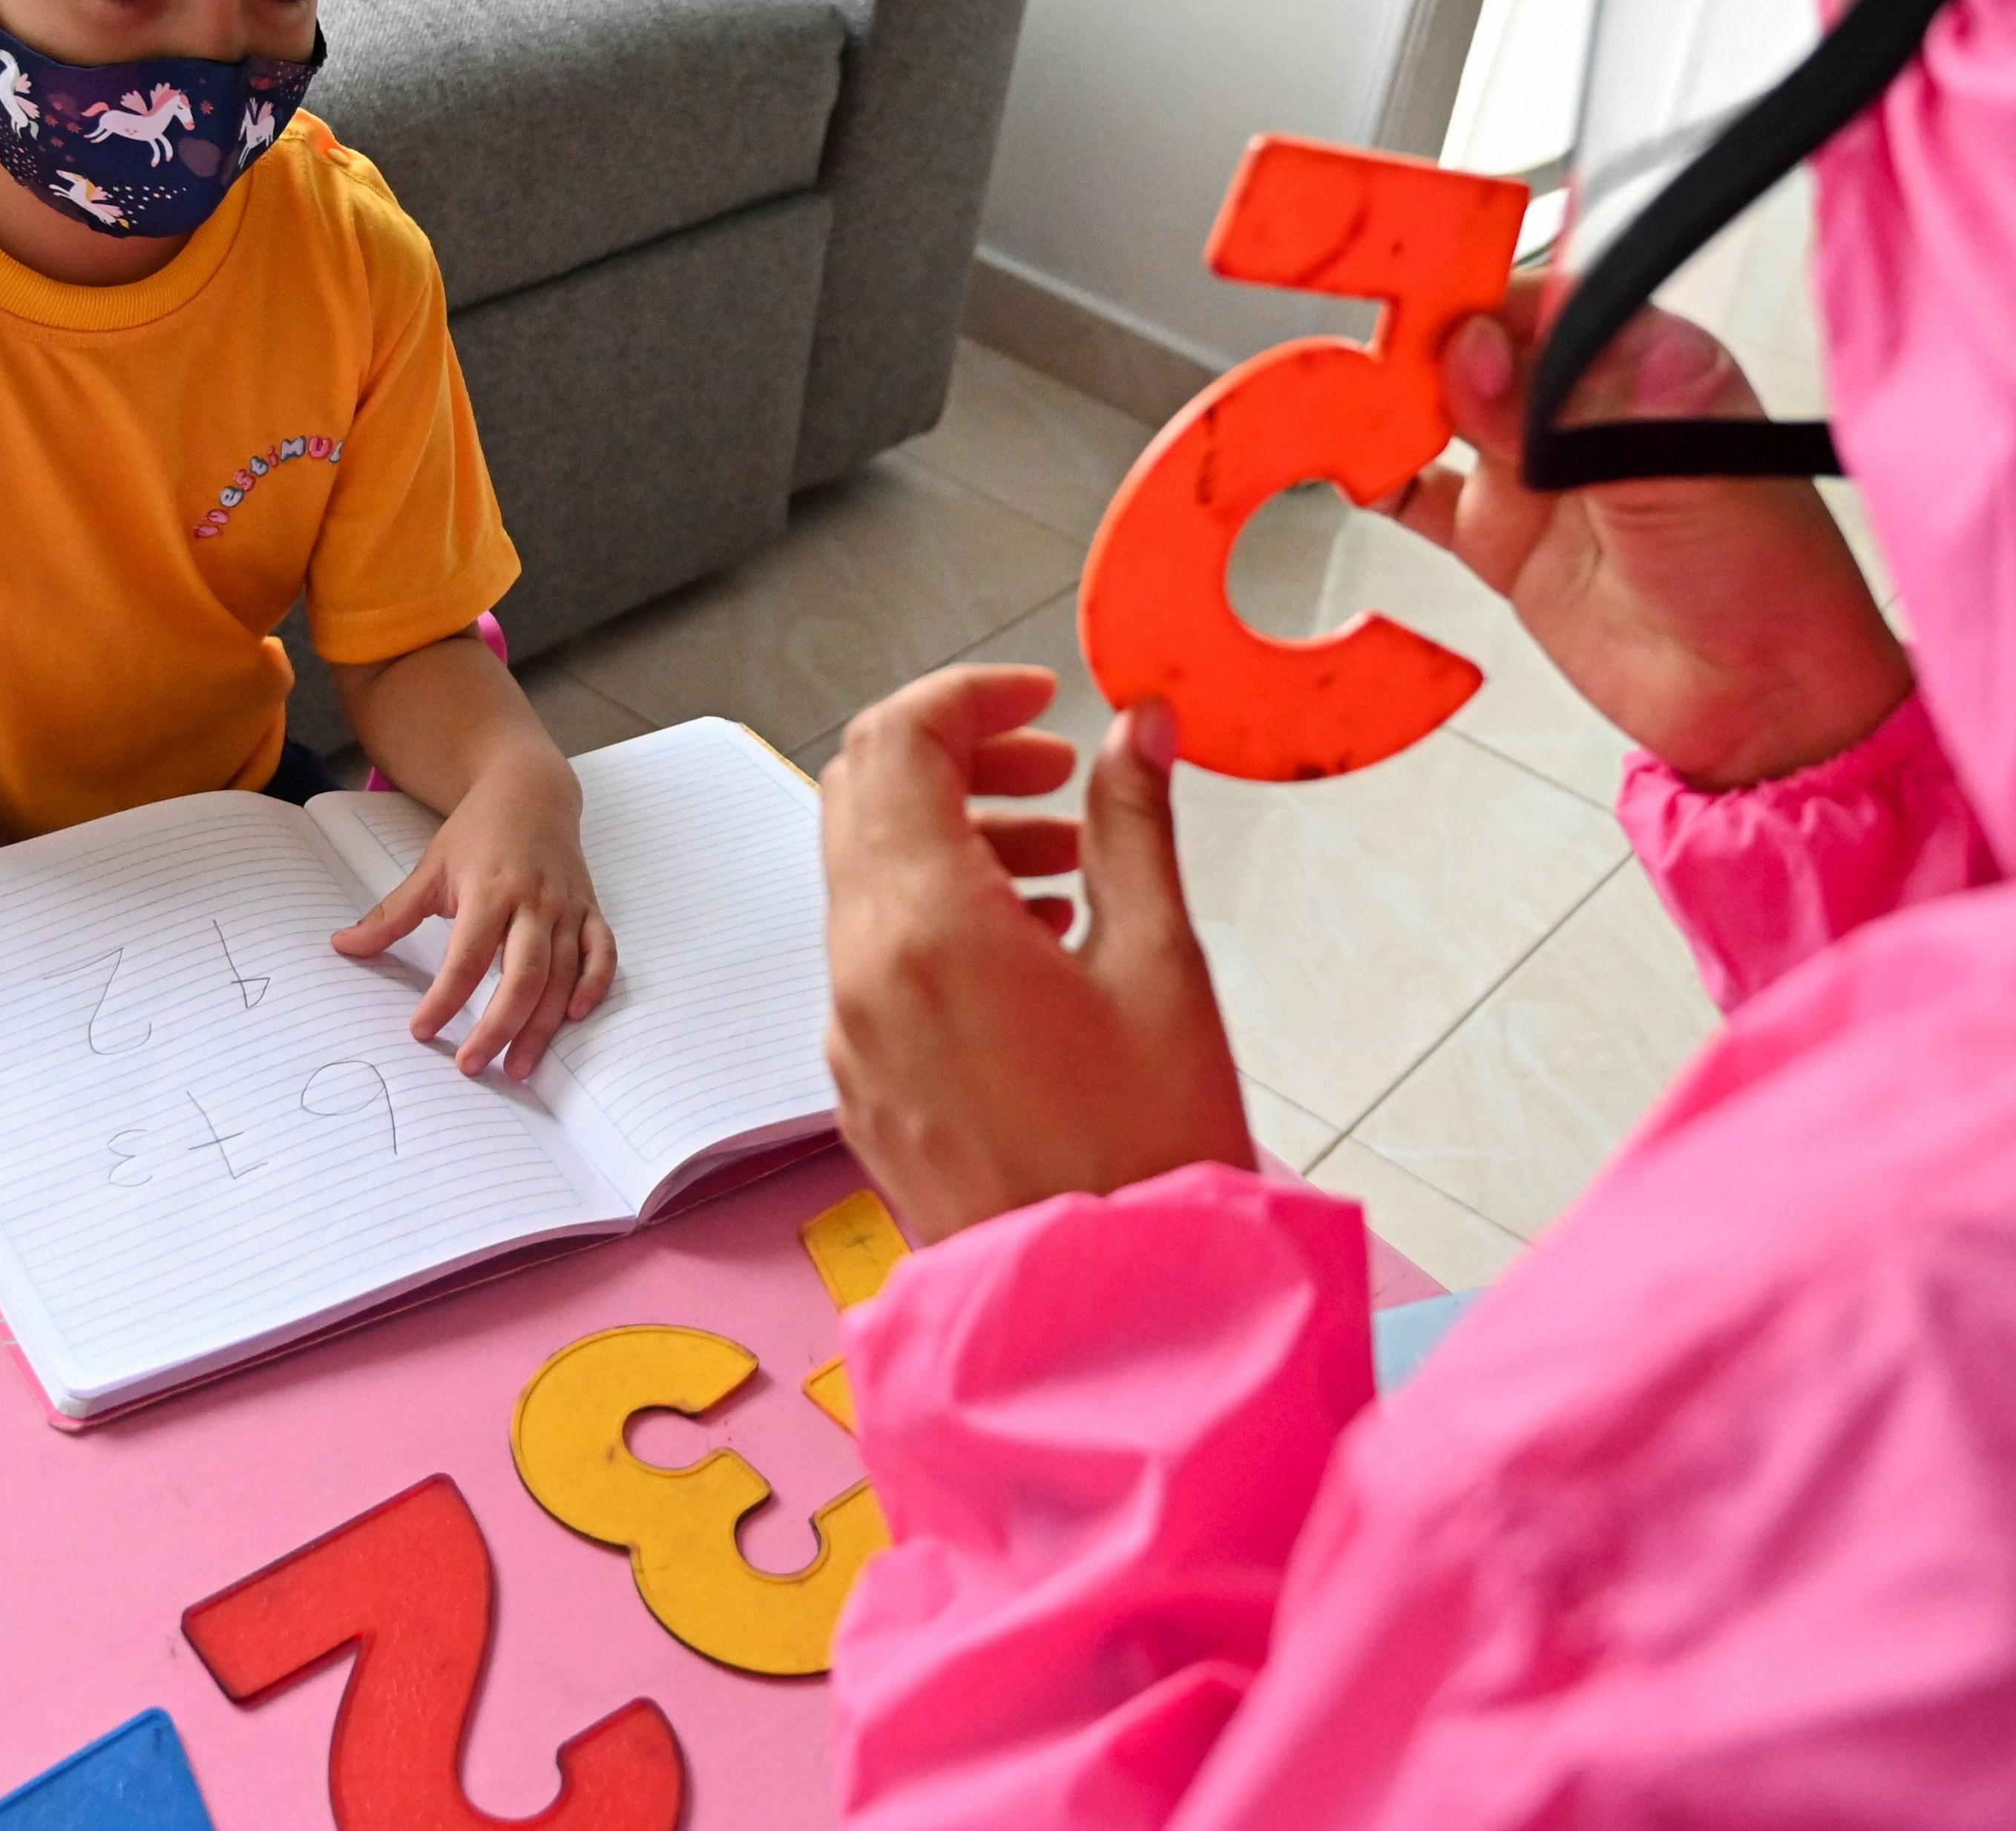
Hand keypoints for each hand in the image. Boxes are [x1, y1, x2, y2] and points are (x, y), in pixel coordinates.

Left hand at [335, 758, 614, 1079]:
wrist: (530, 789)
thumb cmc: (478, 832)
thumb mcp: (430, 868)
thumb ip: (391, 914)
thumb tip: (343, 946)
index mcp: (489, 891)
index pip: (466, 958)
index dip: (444, 999)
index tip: (421, 1031)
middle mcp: (533, 902)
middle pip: (522, 976)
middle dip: (499, 1028)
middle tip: (473, 1066)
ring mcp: (567, 907)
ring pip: (561, 976)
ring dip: (542, 1026)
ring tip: (519, 1067)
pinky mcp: (590, 910)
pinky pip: (601, 953)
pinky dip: (595, 985)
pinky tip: (575, 1017)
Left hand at [820, 665, 1249, 1243]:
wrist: (1113, 1321)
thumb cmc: (1149, 1162)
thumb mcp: (1163, 968)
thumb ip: (1136, 826)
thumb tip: (1137, 729)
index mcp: (925, 930)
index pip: (897, 743)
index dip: (971, 694)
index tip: (1042, 696)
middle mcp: (862, 976)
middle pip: (860, 795)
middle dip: (955, 753)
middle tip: (1054, 763)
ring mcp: (852, 1037)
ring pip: (865, 877)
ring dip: (950, 833)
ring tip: (1067, 853)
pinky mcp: (864, 1086)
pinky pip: (874, 957)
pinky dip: (937, 911)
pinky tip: (1036, 936)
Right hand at [1396, 289, 1909, 789]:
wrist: (1765, 702)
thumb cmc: (1766, 573)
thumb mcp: (1668, 468)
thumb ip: (1564, 411)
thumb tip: (1472, 349)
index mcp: (1638, 357)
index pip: (1538, 299)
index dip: (1476, 295)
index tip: (1424, 303)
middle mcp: (1579, 406)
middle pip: (1475, 346)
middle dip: (1420, 343)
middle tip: (1373, 358)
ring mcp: (1535, 472)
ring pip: (1438, 413)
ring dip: (1389, 403)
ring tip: (1345, 401)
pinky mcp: (1503, 541)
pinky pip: (1421, 497)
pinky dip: (1379, 480)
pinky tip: (1347, 464)